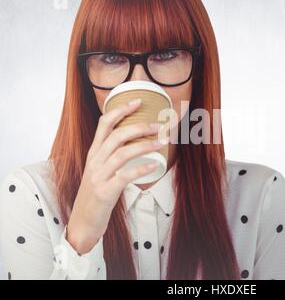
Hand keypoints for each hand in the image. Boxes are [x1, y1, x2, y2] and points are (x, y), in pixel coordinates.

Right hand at [66, 98, 166, 253]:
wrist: (83, 222)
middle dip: (139, 127)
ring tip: (162, 142)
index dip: (121, 110)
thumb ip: (112, 155)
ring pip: (122, 153)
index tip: (138, 101)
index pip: (104, 123)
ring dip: (144, 145)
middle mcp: (95, 161)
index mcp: (94, 153)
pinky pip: (125, 177)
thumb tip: (135, 141)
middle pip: (116, 135)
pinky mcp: (105, 192)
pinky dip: (141, 169)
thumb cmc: (96, 194)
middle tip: (159, 125)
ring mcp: (99, 176)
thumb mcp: (100, 169)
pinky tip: (155, 165)